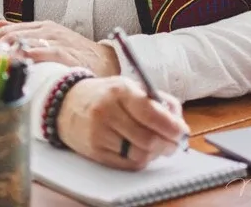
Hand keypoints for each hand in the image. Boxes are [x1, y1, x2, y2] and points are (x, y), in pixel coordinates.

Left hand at [0, 20, 120, 76]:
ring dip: (1, 55)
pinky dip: (28, 57)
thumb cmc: (76, 54)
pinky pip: (44, 52)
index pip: (6, 31)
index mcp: (40, 27)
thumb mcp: (49, 39)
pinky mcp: (67, 53)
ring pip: (23, 42)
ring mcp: (57, 40)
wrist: (108, 61)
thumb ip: (24, 33)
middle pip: (10, 36)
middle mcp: (46, 30)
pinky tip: (14, 64)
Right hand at [57, 76, 189, 169]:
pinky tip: (142, 151)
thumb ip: (157, 100)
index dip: (171, 126)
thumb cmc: (107, 94)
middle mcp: (108, 111)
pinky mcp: (95, 152)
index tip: (182, 131)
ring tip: (159, 147)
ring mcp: (99, 133)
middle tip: (175, 143)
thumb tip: (178, 122)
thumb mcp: (129, 86)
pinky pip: (127, 164)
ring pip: (139, 155)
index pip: (150, 113)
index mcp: (120, 90)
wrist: (68, 103)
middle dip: (168, 144)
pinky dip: (141, 160)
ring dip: (155, 154)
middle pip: (147, 138)